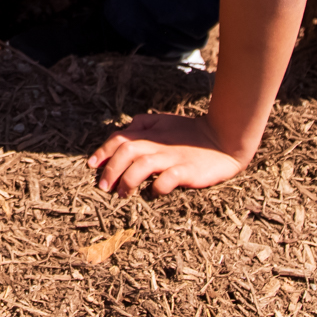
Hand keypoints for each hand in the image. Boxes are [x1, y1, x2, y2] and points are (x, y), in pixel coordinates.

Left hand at [88, 114, 245, 197]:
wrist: (224, 138)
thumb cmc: (191, 133)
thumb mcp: (164, 122)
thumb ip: (142, 125)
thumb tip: (121, 131)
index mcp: (151, 132)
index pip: (119, 139)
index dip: (103, 151)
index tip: (92, 165)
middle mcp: (158, 144)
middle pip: (126, 151)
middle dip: (110, 169)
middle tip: (103, 187)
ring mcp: (173, 157)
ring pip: (142, 165)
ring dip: (127, 180)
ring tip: (121, 194)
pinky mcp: (188, 170)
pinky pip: (168, 179)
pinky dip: (157, 187)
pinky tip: (152, 193)